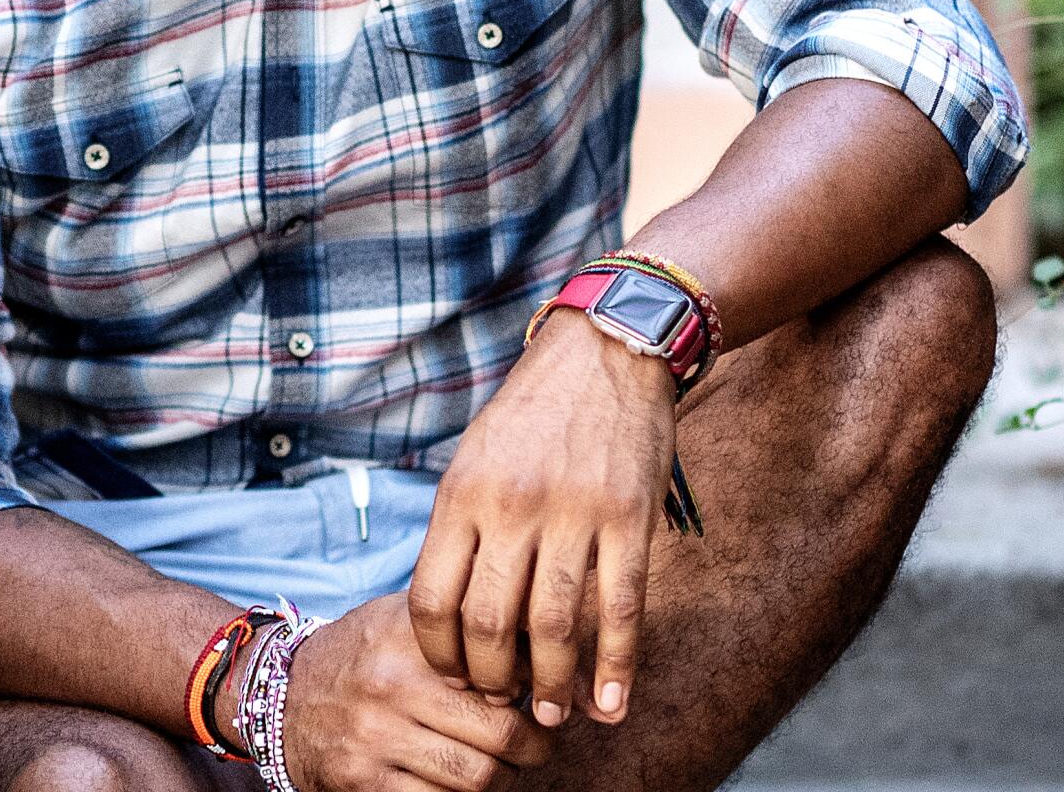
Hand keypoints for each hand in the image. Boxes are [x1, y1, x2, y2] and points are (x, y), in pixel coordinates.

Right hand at [271, 592, 553, 791]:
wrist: (282, 698)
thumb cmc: (361, 656)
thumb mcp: (400, 620)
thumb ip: (461, 623)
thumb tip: (538, 640)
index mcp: (407, 638)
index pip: (501, 669)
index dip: (535, 689)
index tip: (543, 694)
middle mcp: (391, 686)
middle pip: (500, 733)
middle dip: (534, 746)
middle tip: (539, 742)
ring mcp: (376, 740)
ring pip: (477, 777)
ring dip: (504, 778)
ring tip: (506, 765)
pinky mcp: (364, 784)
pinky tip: (464, 782)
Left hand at [408, 308, 675, 727]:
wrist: (608, 348)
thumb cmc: (534, 410)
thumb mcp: (474, 456)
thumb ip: (462, 525)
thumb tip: (453, 610)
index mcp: (462, 492)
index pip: (432, 598)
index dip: (440, 653)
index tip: (453, 675)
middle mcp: (512, 506)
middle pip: (489, 623)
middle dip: (492, 678)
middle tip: (502, 701)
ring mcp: (574, 513)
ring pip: (554, 627)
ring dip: (551, 685)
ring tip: (551, 714)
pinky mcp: (630, 519)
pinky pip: (621, 609)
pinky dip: (616, 666)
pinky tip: (610, 703)